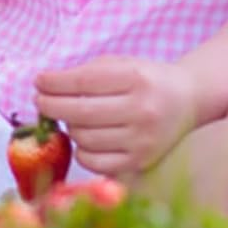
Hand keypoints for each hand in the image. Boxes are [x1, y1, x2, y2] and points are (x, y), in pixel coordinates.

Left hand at [34, 56, 199, 175]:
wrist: (188, 101)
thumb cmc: (145, 80)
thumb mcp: (120, 64)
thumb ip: (84, 73)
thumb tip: (45, 86)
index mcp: (136, 79)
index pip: (82, 82)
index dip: (53, 82)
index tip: (39, 81)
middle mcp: (143, 111)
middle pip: (80, 112)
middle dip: (50, 106)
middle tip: (41, 101)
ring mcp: (144, 140)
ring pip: (85, 138)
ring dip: (68, 127)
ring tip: (69, 117)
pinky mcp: (142, 162)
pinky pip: (96, 163)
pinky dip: (81, 151)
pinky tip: (82, 138)